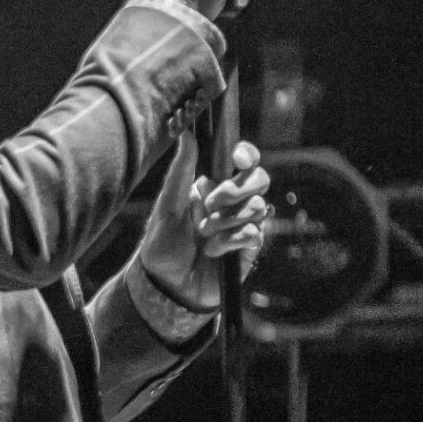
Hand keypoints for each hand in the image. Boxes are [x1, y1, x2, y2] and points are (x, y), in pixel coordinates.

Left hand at [139, 131, 270, 312]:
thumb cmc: (162, 244)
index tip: (238, 158)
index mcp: (213, 186)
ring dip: (228, 219)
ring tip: (204, 234)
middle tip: (211, 204)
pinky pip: (255, 233)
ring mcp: (242, 225)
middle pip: (259, 180)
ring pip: (258, 207)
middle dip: (236, 190)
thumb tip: (187, 135)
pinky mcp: (249, 249)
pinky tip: (214, 250)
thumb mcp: (167, 206)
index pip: (243, 162)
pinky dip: (231, 241)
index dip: (247, 155)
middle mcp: (232, 203)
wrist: (166, 286)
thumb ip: (180, 172)